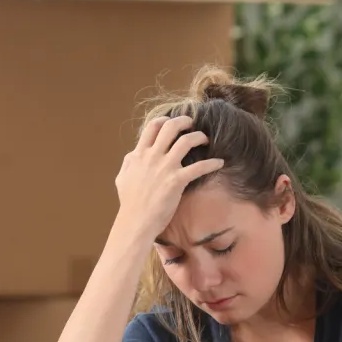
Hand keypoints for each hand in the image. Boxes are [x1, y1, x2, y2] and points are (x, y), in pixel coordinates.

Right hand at [113, 115, 224, 243]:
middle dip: (184, 121)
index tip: (172, 122)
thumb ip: (129, 162)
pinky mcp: (177, 181)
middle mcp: (153, 157)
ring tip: (205, 139)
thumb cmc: (129, 203)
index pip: (152, 127)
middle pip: (171, 127)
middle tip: (192, 124)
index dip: (165, 120)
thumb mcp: (122, 178)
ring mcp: (165, 168)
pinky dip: (212, 163)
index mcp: (139, 155)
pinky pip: (199, 167)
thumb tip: (133, 153)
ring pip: (186, 141)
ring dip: (199, 137)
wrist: (135, 222)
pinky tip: (219, 163)